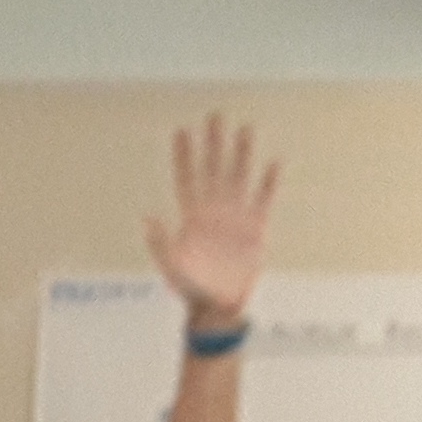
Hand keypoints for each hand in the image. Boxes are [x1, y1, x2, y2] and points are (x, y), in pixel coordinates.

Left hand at [148, 113, 280, 329]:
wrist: (218, 306)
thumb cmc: (192, 289)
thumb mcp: (172, 266)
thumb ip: (161, 242)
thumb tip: (147, 218)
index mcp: (192, 217)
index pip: (187, 178)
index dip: (184, 155)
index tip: (182, 131)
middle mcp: (214, 210)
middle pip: (214, 168)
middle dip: (214, 143)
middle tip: (215, 115)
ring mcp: (235, 216)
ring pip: (239, 176)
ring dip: (241, 153)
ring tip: (244, 128)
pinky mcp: (255, 227)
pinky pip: (263, 199)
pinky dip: (268, 182)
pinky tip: (273, 163)